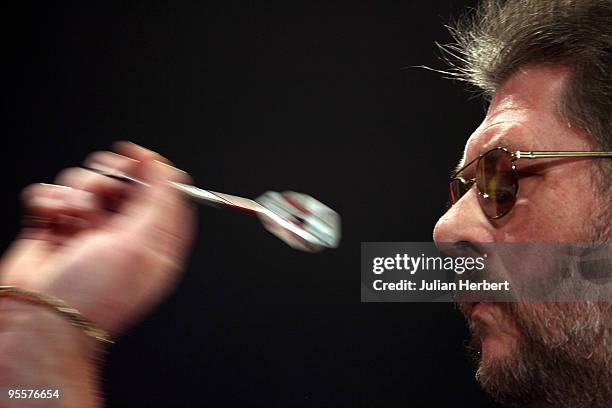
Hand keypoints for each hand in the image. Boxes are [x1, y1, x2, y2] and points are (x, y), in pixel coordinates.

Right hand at [0, 142, 196, 336]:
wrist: (38, 321)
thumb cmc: (92, 294)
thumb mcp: (140, 244)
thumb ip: (158, 199)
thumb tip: (165, 167)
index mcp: (155, 243)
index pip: (164, 194)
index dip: (153, 170)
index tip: (136, 154)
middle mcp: (124, 236)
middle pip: (124, 183)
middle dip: (108, 180)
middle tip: (100, 191)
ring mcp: (87, 232)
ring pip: (86, 184)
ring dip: (76, 194)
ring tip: (72, 216)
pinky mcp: (54, 229)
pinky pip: (53, 195)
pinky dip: (48, 200)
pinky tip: (49, 217)